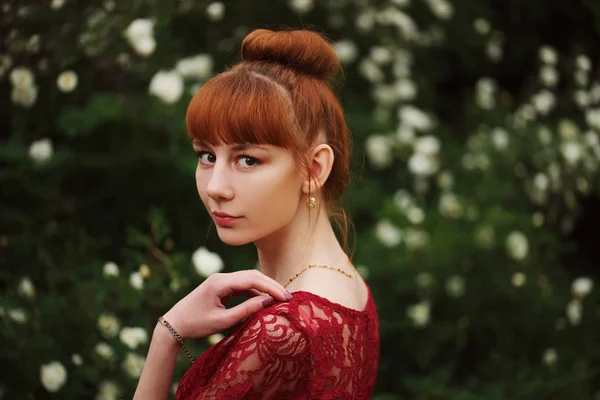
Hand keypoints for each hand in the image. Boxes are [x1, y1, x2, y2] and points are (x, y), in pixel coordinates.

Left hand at [161, 270, 292, 339]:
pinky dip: (255, 292)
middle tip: (289, 297)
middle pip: (253, 276)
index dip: (271, 288)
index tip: (285, 298)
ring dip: (265, 287)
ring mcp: (222, 280)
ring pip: (249, 279)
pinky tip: (265, 301)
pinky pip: (243, 286)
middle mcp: (222, 277)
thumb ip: (245, 310)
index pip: (252, 279)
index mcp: (220, 282)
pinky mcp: (222, 286)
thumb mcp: (222, 321)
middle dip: (272, 285)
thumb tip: (267, 302)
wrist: (174, 324)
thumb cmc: (196, 325)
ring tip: (281, 299)